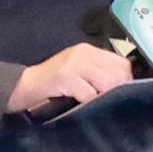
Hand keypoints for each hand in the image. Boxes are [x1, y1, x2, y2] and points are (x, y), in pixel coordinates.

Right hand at [7, 41, 134, 118]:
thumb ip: (99, 71)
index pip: (121, 62)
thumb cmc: (55, 81)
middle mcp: (83, 53)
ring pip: (107, 83)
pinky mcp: (65, 77)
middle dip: (116, 90)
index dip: (125, 79)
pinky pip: (89, 94)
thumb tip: (124, 82)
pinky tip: (79, 101)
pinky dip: (88, 101)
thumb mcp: (79, 69)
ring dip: (103, 96)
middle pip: (118, 74)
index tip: (120, 90)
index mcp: (89, 50)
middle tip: (106, 98)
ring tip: (91, 99)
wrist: (27, 85)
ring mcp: (74, 64)